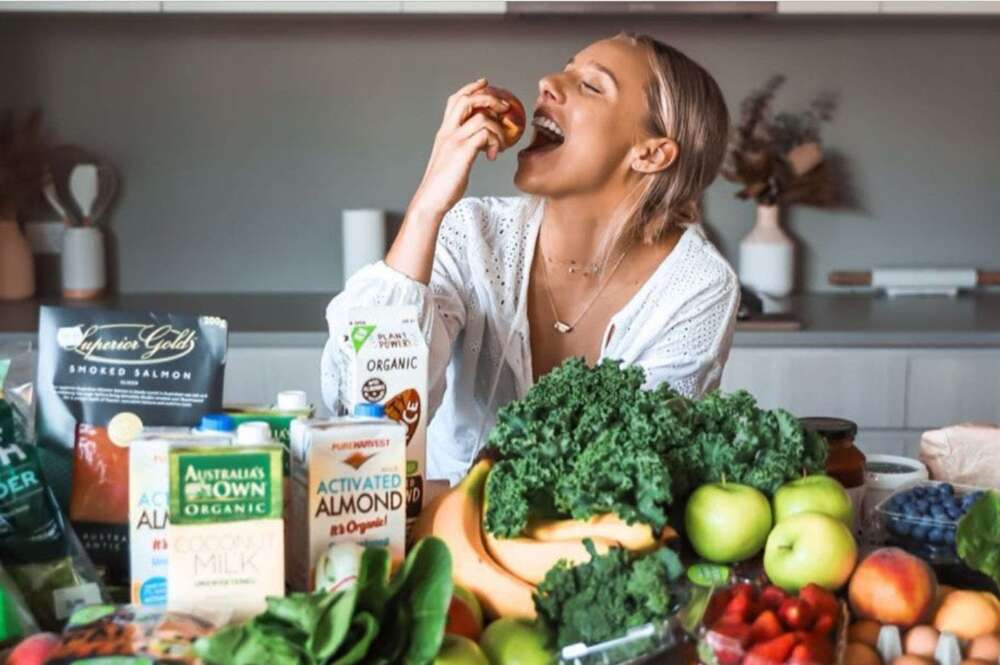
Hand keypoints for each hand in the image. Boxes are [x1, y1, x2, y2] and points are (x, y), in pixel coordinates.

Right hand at [409, 78, 509, 217]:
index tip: (486, 83)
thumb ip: (467, 146)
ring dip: (498, 129)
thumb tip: (484, 143)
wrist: (431, 200)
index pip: (456, 100)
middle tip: (505, 108)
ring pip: (482, 117)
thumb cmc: (444, 185)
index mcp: (444, 132)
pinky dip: (495, 142)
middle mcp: (448, 132)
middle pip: (468, 100)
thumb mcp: (454, 160)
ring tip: (500, 146)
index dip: (471, 88)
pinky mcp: (462, 152)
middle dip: (490, 98)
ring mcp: (454, 141)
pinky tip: (493, 155)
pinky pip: (485, 134)